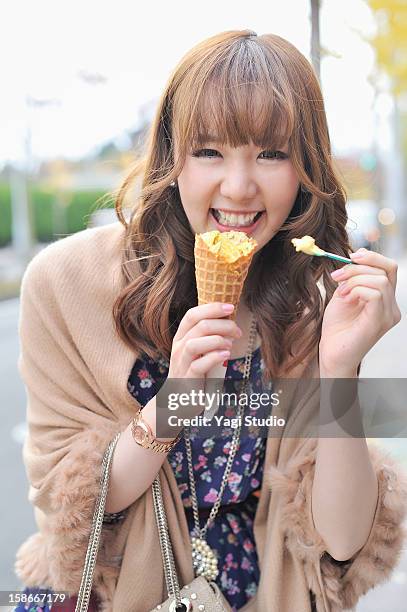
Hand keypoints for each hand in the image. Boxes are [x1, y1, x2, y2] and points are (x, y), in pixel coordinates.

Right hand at [168, 302, 241, 378]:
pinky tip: (226, 355)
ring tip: (230, 345)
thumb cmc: (196, 374)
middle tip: (237, 331)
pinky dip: (213, 357)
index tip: (231, 307)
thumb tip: (230, 322)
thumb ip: (209, 337)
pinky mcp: (187, 380)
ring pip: (194, 344)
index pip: (192, 315)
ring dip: (217, 340)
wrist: (180, 402)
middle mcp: (179, 348)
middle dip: (222, 324)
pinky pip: (198, 366)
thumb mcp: (200, 352)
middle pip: (198, 326)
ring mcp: (181, 365)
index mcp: (181, 338)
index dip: (211, 308)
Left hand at [319, 248, 400, 375]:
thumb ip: (352, 279)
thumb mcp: (344, 295)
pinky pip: (376, 294)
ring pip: (380, 280)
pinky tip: (344, 298)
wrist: (331, 354)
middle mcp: (392, 307)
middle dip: (358, 266)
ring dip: (354, 279)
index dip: (372, 257)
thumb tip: (354, 258)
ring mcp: (389, 315)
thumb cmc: (337, 328)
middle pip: (387, 269)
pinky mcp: (380, 322)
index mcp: (386, 300)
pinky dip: (357, 290)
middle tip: (337, 275)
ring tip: (340, 291)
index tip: (351, 257)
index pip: (389, 268)